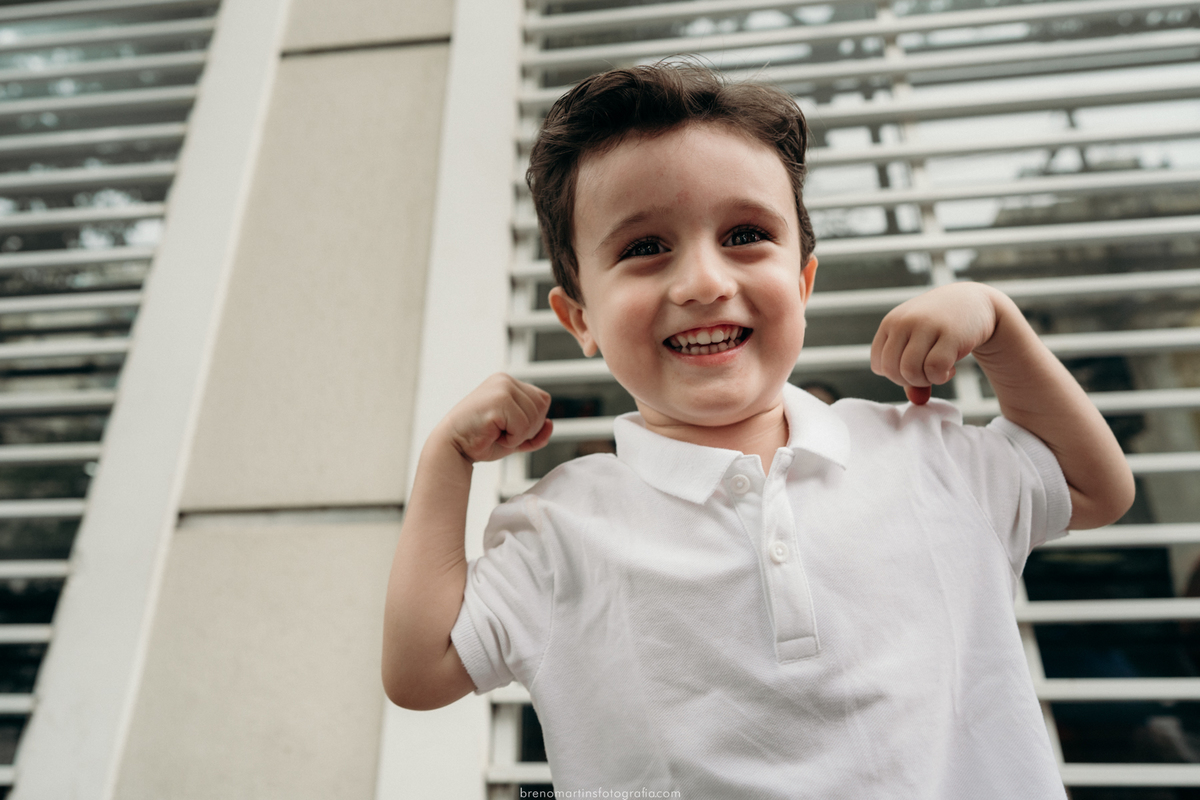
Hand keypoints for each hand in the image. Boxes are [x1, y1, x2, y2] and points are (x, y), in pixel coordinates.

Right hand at [434, 373, 553, 462]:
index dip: (533, 421)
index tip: (509, 428)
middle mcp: (505, 381)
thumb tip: (550, 423)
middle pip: (542, 407)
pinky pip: (523, 426)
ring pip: (534, 418)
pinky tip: (493, 435)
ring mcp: (501, 388)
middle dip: (528, 429)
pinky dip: (512, 439)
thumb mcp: (516, 436)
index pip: (543, 400)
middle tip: (502, 433)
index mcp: (508, 383)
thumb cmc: (481, 441)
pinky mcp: (498, 402)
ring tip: (496, 433)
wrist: (453, 448)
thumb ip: (536, 432)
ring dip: (519, 435)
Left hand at [870, 283, 1000, 404]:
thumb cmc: (939, 327)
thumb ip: (910, 373)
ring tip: (939, 371)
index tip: (914, 368)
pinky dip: (941, 377)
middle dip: (909, 381)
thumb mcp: (918, 344)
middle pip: (892, 371)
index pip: (878, 364)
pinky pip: (934, 369)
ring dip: (926, 380)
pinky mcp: (950, 334)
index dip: (895, 375)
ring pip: (910, 372)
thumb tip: (917, 401)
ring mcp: (926, 326)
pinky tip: (951, 369)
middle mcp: (904, 322)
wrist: (973, 301)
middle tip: (928, 373)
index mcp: (890, 323)